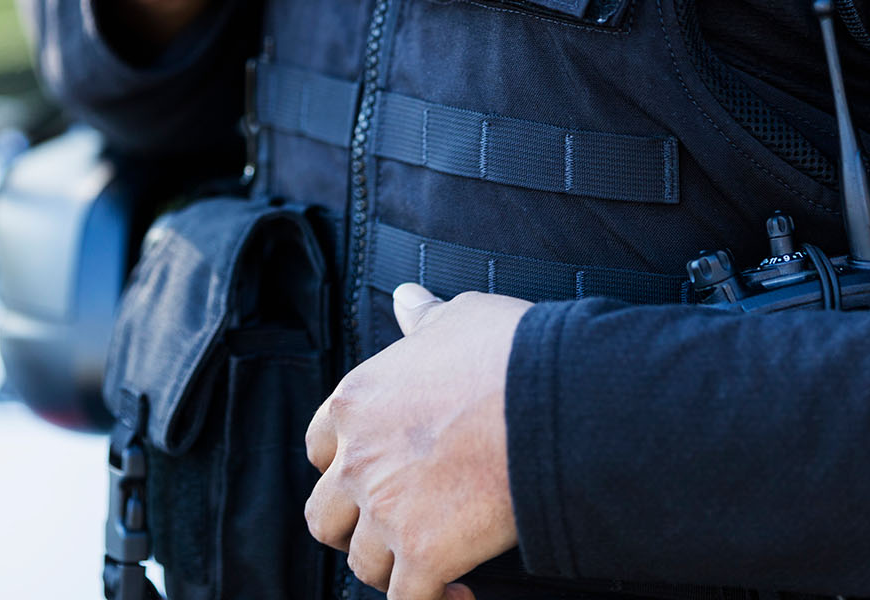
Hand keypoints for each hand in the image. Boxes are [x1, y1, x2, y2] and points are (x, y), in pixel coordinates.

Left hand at [304, 284, 531, 599]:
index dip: (344, 463)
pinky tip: (460, 591)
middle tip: (394, 525)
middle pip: (324, 515)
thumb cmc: (508, 353)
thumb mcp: (458, 319)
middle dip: (354, 525)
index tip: (373, 471)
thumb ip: (424, 319)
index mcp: (357, 401)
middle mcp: (358, 458)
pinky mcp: (422, 554)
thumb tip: (407, 299)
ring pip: (361, 563)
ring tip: (432, 561)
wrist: (550, 400)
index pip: (319, 446)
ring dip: (393, 566)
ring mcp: (385, 509)